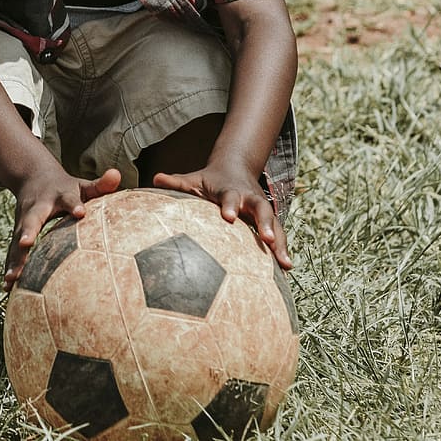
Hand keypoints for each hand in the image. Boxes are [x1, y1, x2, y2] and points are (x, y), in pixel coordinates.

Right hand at [4, 166, 120, 290]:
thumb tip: (117, 174)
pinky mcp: (18, 234)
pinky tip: (7, 288)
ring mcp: (24, 221)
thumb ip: (101, 184)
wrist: (33, 177)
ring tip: (12, 278)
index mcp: (59, 195)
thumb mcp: (83, 185)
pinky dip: (10, 268)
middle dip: (29, 230)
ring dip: (15, 258)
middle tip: (26, 243)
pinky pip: (13, 252)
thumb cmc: (66, 188)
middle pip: (33, 219)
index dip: (75, 205)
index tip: (81, 213)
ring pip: (17, 240)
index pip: (69, 199)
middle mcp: (37, 208)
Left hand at [153, 167, 292, 269]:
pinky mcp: (268, 221)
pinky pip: (279, 236)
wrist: (235, 169)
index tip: (228, 217)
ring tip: (285, 265)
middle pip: (261, 208)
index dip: (230, 205)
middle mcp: (249, 198)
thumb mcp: (193, 179)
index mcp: (230, 190)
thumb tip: (154, 179)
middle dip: (265, 223)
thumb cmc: (209, 181)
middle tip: (267, 239)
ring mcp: (261, 209)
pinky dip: (283, 251)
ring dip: (280, 243)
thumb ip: (176, 183)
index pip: (230, 196)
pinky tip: (286, 271)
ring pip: (275, 224)